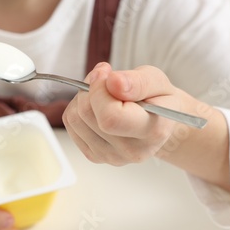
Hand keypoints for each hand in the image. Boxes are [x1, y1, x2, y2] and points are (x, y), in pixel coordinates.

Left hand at [63, 62, 178, 164]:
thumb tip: (113, 82)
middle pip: (87, 115)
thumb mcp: (158, 81)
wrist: (157, 122)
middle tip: (105, 77)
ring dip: (82, 97)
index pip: (110, 117)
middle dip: (90, 88)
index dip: (100, 90)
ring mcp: (110, 156)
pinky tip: (96, 105)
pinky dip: (77, 108)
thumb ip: (138, 81)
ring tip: (103, 92)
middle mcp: (131, 150)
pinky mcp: (94, 156)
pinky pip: (71, 125)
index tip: (107, 73)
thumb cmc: (158, 99)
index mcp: (152, 132)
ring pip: (75, 118)